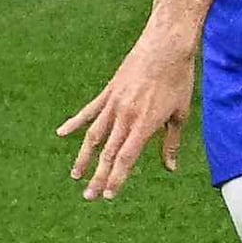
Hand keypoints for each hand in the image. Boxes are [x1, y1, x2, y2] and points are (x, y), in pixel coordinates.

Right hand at [58, 35, 197, 199]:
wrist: (166, 45)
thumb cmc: (178, 79)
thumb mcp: (179, 113)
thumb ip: (170, 143)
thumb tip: (170, 168)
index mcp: (144, 124)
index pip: (126, 158)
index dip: (116, 178)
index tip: (108, 195)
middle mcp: (125, 116)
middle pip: (108, 153)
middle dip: (98, 177)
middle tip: (89, 197)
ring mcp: (114, 103)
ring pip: (94, 135)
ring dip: (84, 157)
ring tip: (76, 175)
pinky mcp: (109, 91)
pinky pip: (89, 110)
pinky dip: (75, 122)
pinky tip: (61, 133)